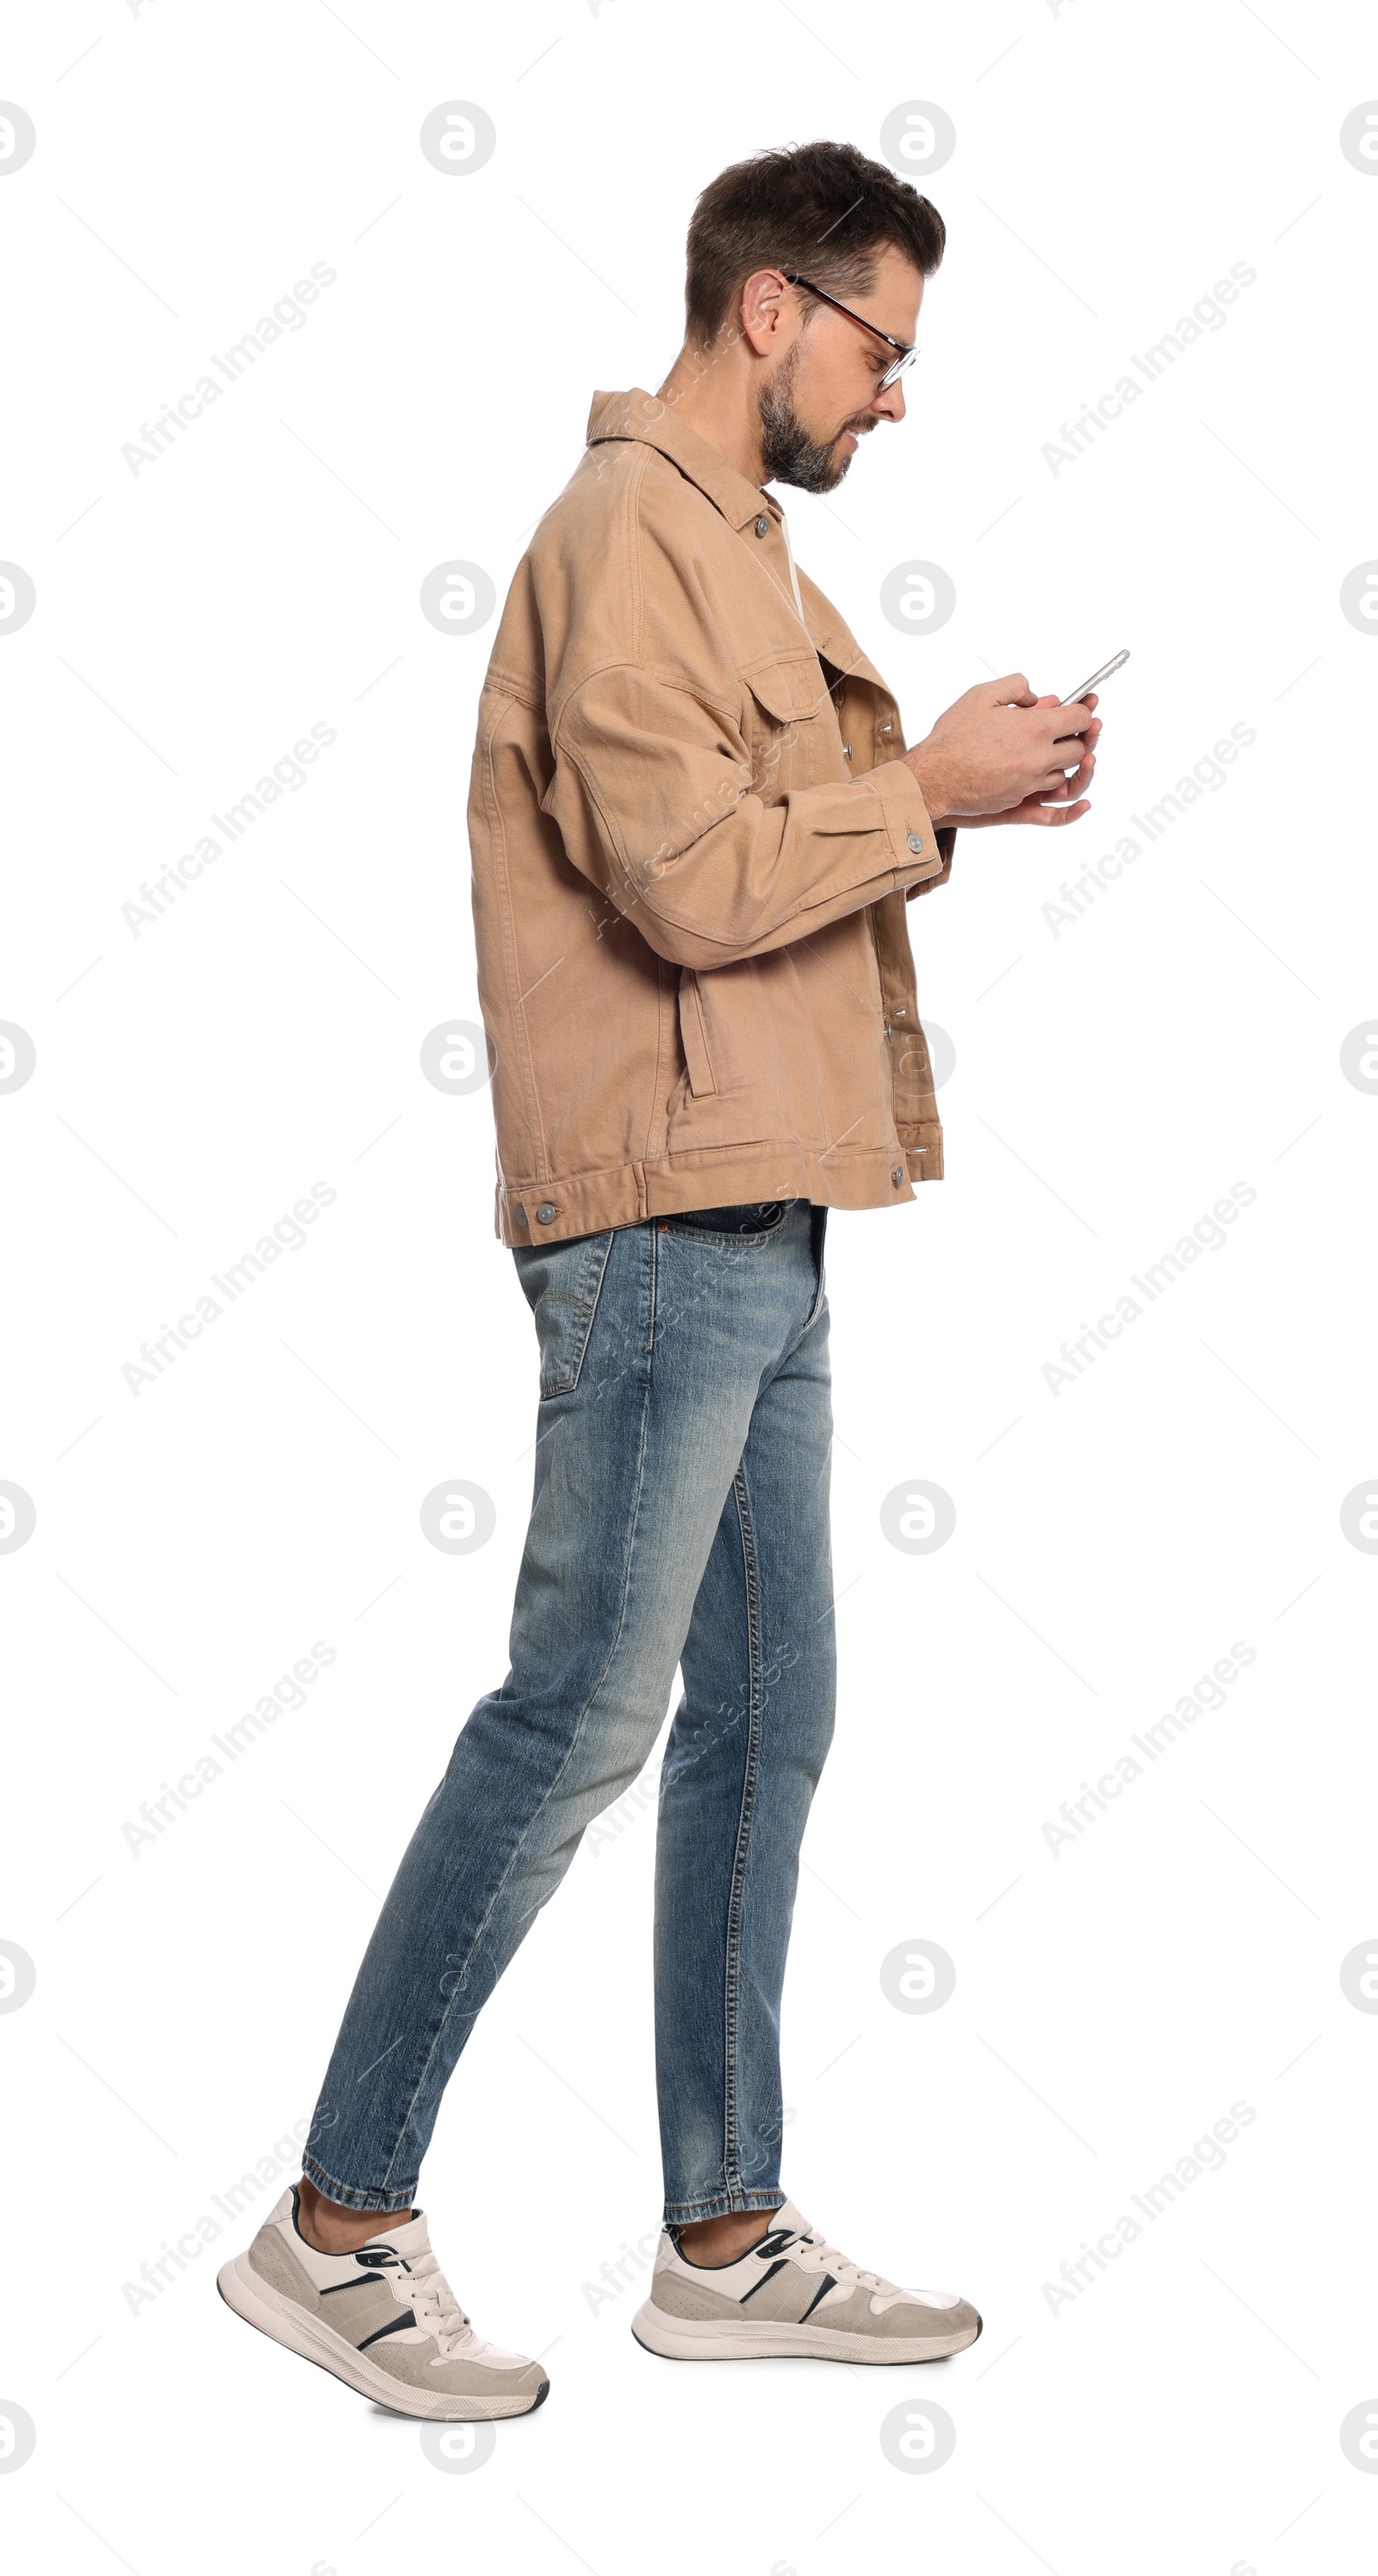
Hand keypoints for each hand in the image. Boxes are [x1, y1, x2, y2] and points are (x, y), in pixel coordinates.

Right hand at [905, 677, 1100, 828]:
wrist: (933, 777)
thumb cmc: (952, 737)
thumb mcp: (981, 695)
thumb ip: (1015, 687)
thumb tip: (1037, 698)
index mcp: (1034, 728)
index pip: (1080, 718)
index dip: (1084, 710)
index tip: (1082, 707)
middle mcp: (1039, 758)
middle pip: (1080, 749)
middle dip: (1078, 738)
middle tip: (1070, 729)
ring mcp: (1030, 783)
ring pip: (1065, 773)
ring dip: (1061, 761)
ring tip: (1049, 749)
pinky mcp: (1019, 801)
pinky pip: (1047, 792)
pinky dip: (1051, 782)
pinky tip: (1059, 785)